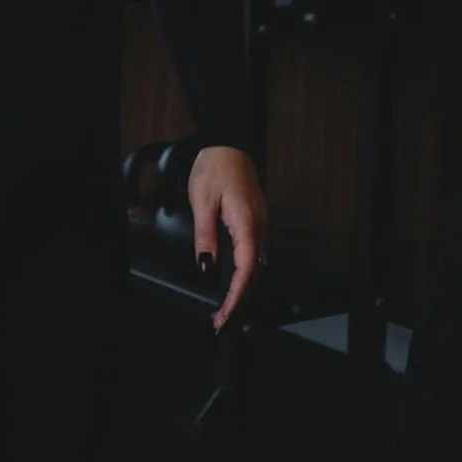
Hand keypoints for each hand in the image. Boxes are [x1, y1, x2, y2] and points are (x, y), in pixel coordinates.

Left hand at [187, 145, 268, 330]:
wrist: (228, 143)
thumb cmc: (216, 167)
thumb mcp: (202, 202)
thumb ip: (205, 236)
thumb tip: (207, 265)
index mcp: (247, 222)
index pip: (246, 269)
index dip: (236, 296)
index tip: (225, 314)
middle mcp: (259, 225)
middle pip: (253, 272)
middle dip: (238, 299)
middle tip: (220, 319)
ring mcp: (260, 222)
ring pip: (255, 264)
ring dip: (241, 287)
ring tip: (224, 306)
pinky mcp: (255, 219)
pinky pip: (253, 252)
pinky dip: (244, 271)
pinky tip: (232, 279)